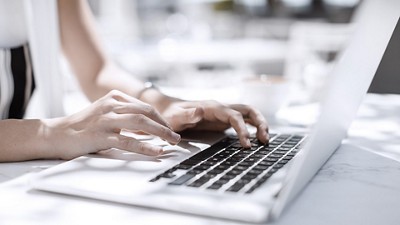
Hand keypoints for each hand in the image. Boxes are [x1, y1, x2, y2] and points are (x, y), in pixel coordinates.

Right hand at [47, 90, 180, 159]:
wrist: (57, 133)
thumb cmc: (84, 125)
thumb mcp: (106, 113)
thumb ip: (125, 115)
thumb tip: (150, 126)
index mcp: (114, 97)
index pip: (145, 106)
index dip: (161, 119)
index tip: (169, 129)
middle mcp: (111, 105)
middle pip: (146, 112)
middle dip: (165, 125)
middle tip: (175, 137)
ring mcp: (106, 119)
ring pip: (141, 123)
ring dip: (161, 133)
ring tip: (172, 141)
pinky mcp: (101, 135)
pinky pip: (128, 140)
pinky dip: (145, 146)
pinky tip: (157, 151)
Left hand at [160, 100, 268, 147]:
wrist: (168, 110)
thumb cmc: (171, 115)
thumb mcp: (175, 117)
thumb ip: (187, 115)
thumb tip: (200, 111)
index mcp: (212, 107)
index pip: (234, 115)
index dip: (243, 129)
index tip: (246, 144)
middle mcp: (221, 108)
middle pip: (248, 110)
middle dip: (260, 123)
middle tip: (265, 140)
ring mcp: (224, 113)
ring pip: (248, 114)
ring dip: (259, 124)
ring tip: (265, 141)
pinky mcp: (224, 120)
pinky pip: (243, 121)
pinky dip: (253, 127)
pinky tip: (256, 139)